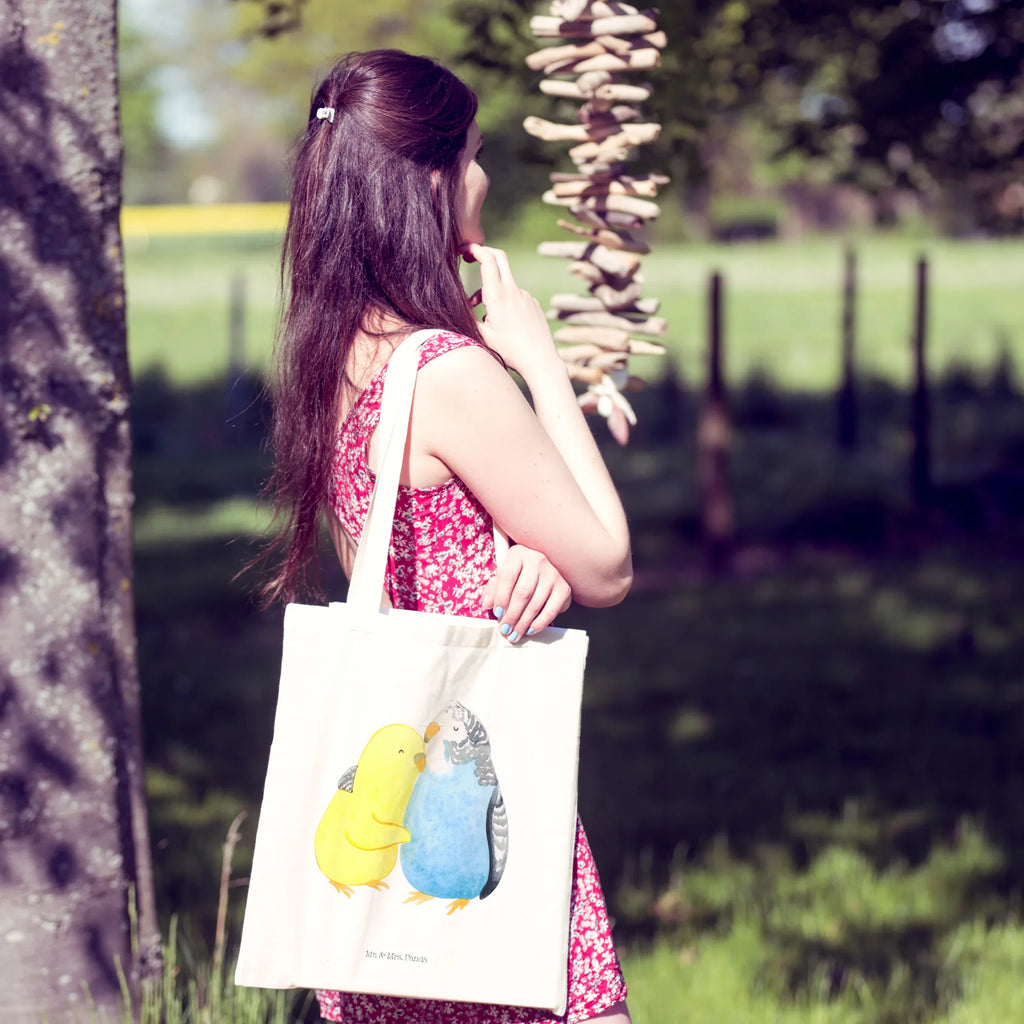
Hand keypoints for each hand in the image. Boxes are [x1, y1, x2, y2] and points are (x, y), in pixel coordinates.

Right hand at [464, 243, 561, 379]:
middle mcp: (513, 291)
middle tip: (471, 257)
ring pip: (504, 281)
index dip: (475, 249)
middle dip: (484, 253)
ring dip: (491, 288)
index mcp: (498, 296)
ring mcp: (525, 296)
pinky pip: (515, 295)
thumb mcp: (482, 336)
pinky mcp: (533, 303)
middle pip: (499, 257)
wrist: (540, 360)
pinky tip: (504, 322)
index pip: (487, 260)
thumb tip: (455, 306)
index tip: (464, 249)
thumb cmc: (510, 351)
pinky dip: (504, 300)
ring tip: (483, 313)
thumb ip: (467, 317)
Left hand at [481, 544, 571, 643]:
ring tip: (515, 634)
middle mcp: (537, 560)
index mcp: (518, 554)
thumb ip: (493, 589)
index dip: (500, 597)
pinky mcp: (563, 588)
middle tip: (505, 629)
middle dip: (512, 615)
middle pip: (522, 592)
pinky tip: (530, 629)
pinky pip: (551, 610)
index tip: (497, 613)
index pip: (507, 576)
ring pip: (535, 603)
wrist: (545, 573)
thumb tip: (487, 604)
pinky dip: (540, 623)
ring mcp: (553, 574)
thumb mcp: (503, 577)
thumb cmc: (520, 575)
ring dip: (523, 623)